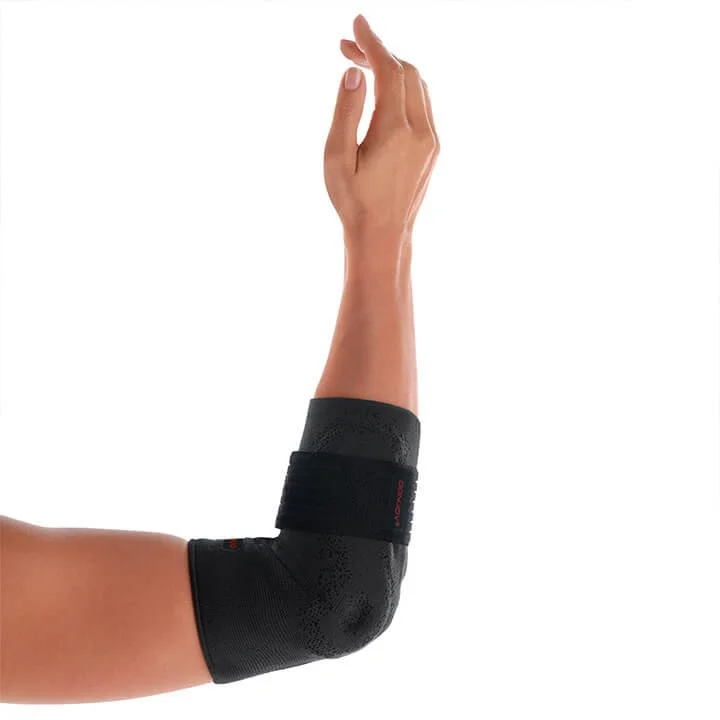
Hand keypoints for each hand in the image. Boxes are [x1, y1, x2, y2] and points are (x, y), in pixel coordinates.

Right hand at [324, 15, 439, 250]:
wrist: (384, 237)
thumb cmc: (353, 202)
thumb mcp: (337, 157)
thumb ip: (346, 111)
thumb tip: (355, 73)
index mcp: (396, 131)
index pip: (389, 70)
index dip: (372, 43)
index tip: (357, 24)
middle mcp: (421, 132)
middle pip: (406, 72)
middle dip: (378, 54)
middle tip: (346, 48)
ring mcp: (431, 141)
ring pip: (417, 87)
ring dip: (391, 70)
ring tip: (360, 68)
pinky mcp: (433, 150)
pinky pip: (422, 105)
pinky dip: (402, 88)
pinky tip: (381, 92)